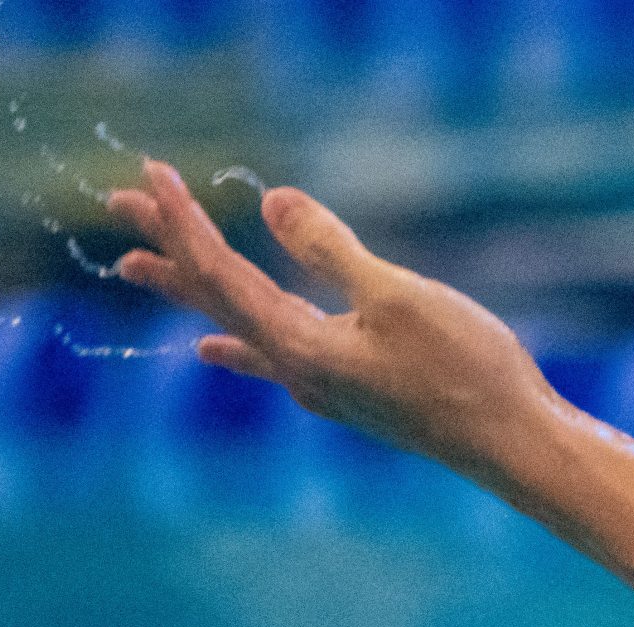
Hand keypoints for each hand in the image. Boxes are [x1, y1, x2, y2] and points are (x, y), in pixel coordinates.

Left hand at [109, 159, 562, 482]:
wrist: (515, 445)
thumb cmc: (467, 371)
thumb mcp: (398, 297)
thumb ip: (332, 250)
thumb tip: (271, 203)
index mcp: (301, 348)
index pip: (221, 274)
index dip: (184, 222)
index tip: (152, 174)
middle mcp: (298, 372)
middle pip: (216, 299)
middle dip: (169, 251)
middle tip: (118, 209)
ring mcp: (323, 387)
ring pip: (238, 326)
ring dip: (192, 292)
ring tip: (137, 272)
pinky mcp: (350, 393)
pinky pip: (270, 357)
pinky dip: (237, 342)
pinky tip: (217, 350)